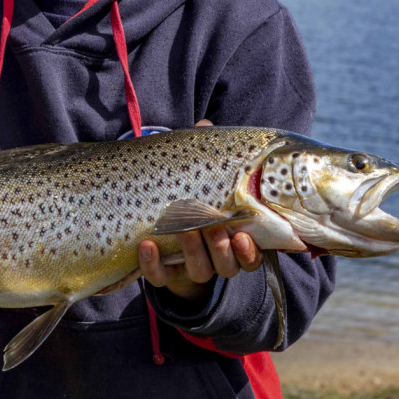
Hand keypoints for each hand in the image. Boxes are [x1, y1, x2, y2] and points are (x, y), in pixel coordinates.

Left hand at [139, 118, 262, 300]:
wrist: (159, 228)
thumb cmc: (189, 194)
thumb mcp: (197, 173)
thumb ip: (205, 153)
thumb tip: (205, 122)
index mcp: (233, 238)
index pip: (251, 253)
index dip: (250, 250)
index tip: (243, 236)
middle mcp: (215, 257)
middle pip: (228, 265)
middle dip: (223, 249)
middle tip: (215, 228)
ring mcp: (188, 266)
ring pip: (200, 271)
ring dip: (195, 252)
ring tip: (187, 232)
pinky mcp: (161, 272)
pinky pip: (158, 276)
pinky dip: (153, 264)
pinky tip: (147, 245)